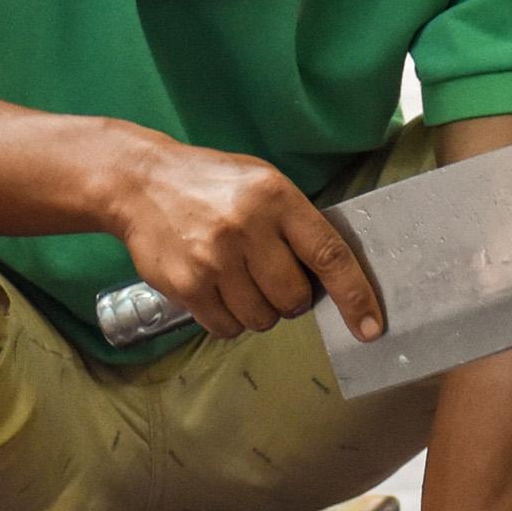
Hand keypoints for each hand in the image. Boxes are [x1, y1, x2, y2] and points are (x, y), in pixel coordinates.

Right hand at [110, 139, 384, 341]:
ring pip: (261, 319)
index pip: (329, 256)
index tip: (372, 328)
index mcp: (277, 198)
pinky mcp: (187, 285)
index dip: (355, 297)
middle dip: (290, 299)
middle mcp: (247, 228)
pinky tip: (215, 288)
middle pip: (294, 298)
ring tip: (237, 278)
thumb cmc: (212, 185)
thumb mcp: (263, 183)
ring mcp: (215, 259)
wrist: (140, 182)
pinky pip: (226, 327)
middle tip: (269, 276)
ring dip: (258, 310)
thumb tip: (333, 280)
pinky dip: (228, 318)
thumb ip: (297, 225)